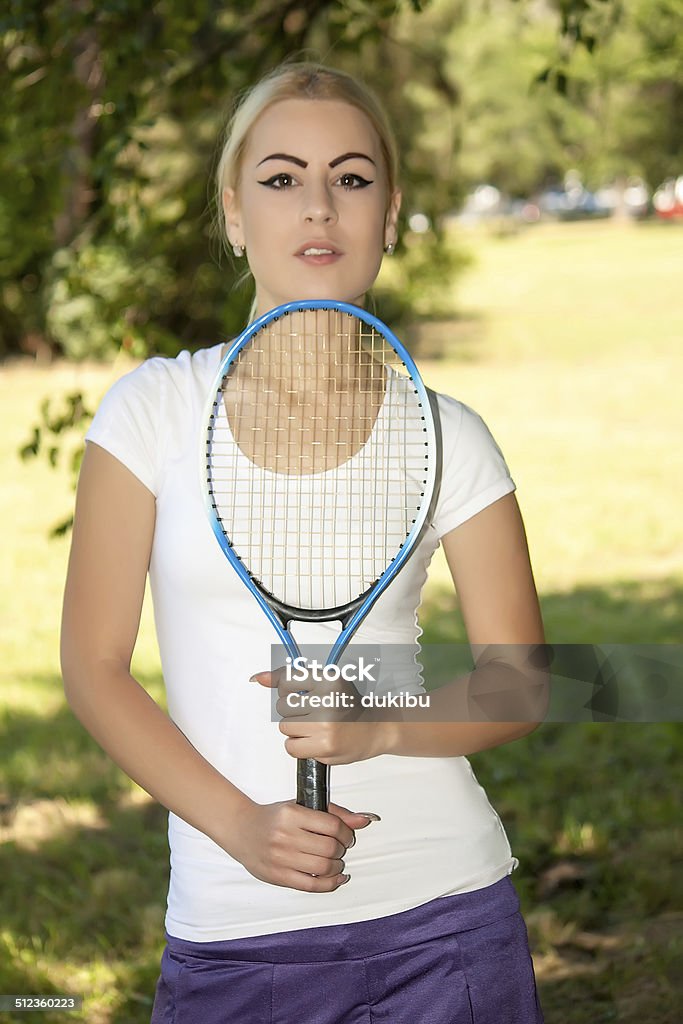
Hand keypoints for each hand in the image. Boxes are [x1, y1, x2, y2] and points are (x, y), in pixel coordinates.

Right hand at [227, 799, 379, 891]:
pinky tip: (336, 878)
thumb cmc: (275, 817)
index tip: (347, 835)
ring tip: (335, 861)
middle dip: (341, 850)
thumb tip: (365, 820)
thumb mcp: (302, 807)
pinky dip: (330, 884)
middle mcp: (285, 836)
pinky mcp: (279, 877)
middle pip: (329, 849)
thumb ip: (335, 813)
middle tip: (340, 848)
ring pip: (323, 868)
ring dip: (337, 867)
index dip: (347, 833)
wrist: (242, 830)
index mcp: (292, 814)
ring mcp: (281, 858)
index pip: (332, 826)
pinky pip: (312, 886)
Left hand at [251, 667, 389, 764]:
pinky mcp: (325, 746)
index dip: (287, 690)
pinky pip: (291, 747)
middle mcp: (327, 699)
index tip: (298, 694)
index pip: (286, 680)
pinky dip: (298, 746)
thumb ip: (289, 678)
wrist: (375, 728)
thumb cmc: (347, 705)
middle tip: (312, 713)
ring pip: (285, 728)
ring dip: (295, 730)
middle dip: (292, 712)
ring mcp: (326, 724)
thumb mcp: (324, 682)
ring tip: (315, 727)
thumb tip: (257, 677)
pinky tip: (313, 740)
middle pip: (282, 706)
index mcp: (328, 679)